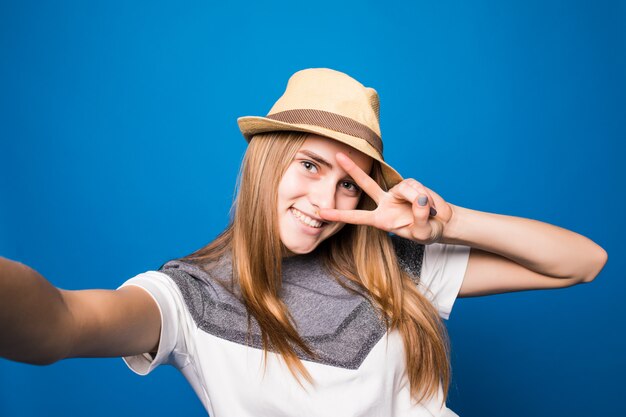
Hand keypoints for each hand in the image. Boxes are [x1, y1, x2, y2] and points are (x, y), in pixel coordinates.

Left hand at [318, 152, 455, 244]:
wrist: (441, 223)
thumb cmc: (427, 231)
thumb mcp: (423, 232)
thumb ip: (420, 218)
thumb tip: (420, 200)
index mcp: (381, 220)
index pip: (357, 217)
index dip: (340, 215)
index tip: (321, 213)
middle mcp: (385, 203)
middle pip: (366, 184)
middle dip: (353, 170)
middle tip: (337, 156)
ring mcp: (396, 193)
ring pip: (404, 189)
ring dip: (418, 199)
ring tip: (430, 211)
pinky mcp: (410, 185)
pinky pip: (416, 186)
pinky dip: (425, 195)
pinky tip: (431, 204)